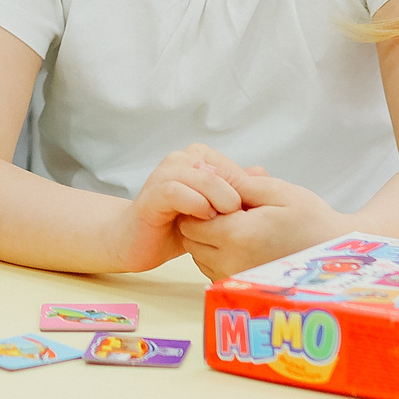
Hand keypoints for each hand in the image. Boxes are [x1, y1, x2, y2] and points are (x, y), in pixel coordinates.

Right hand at [106, 145, 252, 271]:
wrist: (136, 240)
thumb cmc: (176, 225)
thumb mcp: (213, 210)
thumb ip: (236, 191)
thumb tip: (263, 175)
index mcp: (198, 158)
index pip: (235, 171)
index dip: (248, 196)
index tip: (252, 220)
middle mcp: (181, 159)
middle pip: (224, 173)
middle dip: (237, 200)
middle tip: (240, 224)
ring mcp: (165, 173)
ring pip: (205, 179)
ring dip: (220, 203)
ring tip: (223, 222)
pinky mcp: (153, 192)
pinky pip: (178, 192)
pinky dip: (196, 206)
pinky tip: (203, 220)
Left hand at [178, 172, 349, 281]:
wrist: (335, 256)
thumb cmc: (310, 220)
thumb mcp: (277, 191)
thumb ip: (237, 182)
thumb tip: (204, 170)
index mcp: (238, 236)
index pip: (191, 219)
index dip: (202, 203)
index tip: (225, 197)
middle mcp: (232, 263)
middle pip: (191, 238)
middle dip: (203, 221)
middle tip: (233, 210)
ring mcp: (236, 279)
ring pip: (198, 254)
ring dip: (210, 238)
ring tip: (242, 227)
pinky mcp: (241, 288)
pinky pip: (212, 268)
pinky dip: (219, 254)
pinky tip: (245, 243)